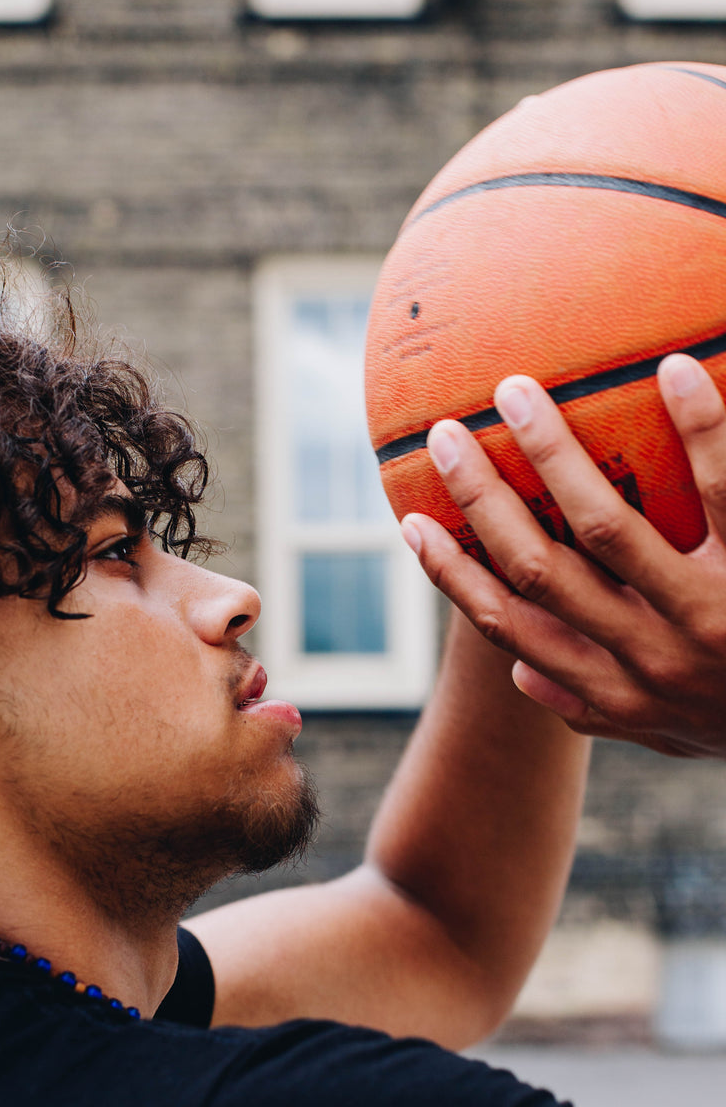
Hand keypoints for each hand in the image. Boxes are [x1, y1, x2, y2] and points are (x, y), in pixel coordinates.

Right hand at [400, 353, 725, 757]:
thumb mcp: (670, 736)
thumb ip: (593, 709)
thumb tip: (518, 672)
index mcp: (615, 691)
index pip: (508, 628)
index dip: (452, 575)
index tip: (411, 523)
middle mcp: (647, 659)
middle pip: (536, 569)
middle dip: (481, 498)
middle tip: (446, 434)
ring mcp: (705, 617)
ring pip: (605, 526)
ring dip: (552, 453)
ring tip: (518, 391)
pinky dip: (698, 426)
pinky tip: (670, 370)